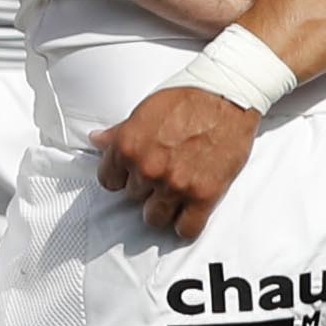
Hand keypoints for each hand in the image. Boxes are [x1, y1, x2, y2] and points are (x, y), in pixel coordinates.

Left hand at [97, 86, 259, 236]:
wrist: (228, 96)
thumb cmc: (188, 97)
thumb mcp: (147, 109)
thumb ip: (121, 131)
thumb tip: (96, 140)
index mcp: (128, 146)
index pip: (108, 181)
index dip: (122, 177)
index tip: (133, 174)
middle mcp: (148, 169)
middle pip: (133, 198)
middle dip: (146, 188)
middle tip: (164, 174)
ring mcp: (175, 185)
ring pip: (154, 218)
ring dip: (163, 208)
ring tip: (174, 194)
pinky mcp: (203, 196)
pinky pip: (186, 229)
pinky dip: (186, 225)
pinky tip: (189, 212)